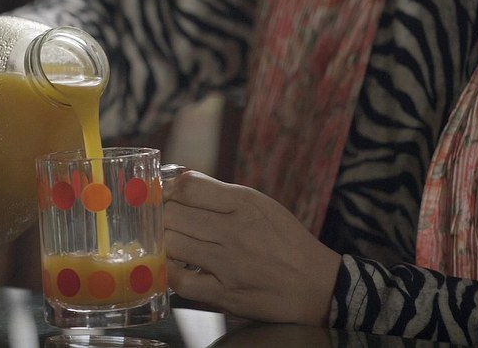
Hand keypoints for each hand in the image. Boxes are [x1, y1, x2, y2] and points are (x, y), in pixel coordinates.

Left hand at [163, 171, 340, 325]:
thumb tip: (177, 182)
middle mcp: (235, 231)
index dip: (168, 190)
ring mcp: (229, 265)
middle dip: (161, 216)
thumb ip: (218, 193)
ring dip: (164, 242)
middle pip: (173, 214)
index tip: (165, 197)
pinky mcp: (226, 295)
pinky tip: (176, 267)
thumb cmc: (283, 240)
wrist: (316, 284)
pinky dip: (171, 273)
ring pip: (172, 244)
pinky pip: (182, 282)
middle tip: (161, 221)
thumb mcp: (259, 204)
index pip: (187, 187)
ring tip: (168, 242)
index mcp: (244, 203)